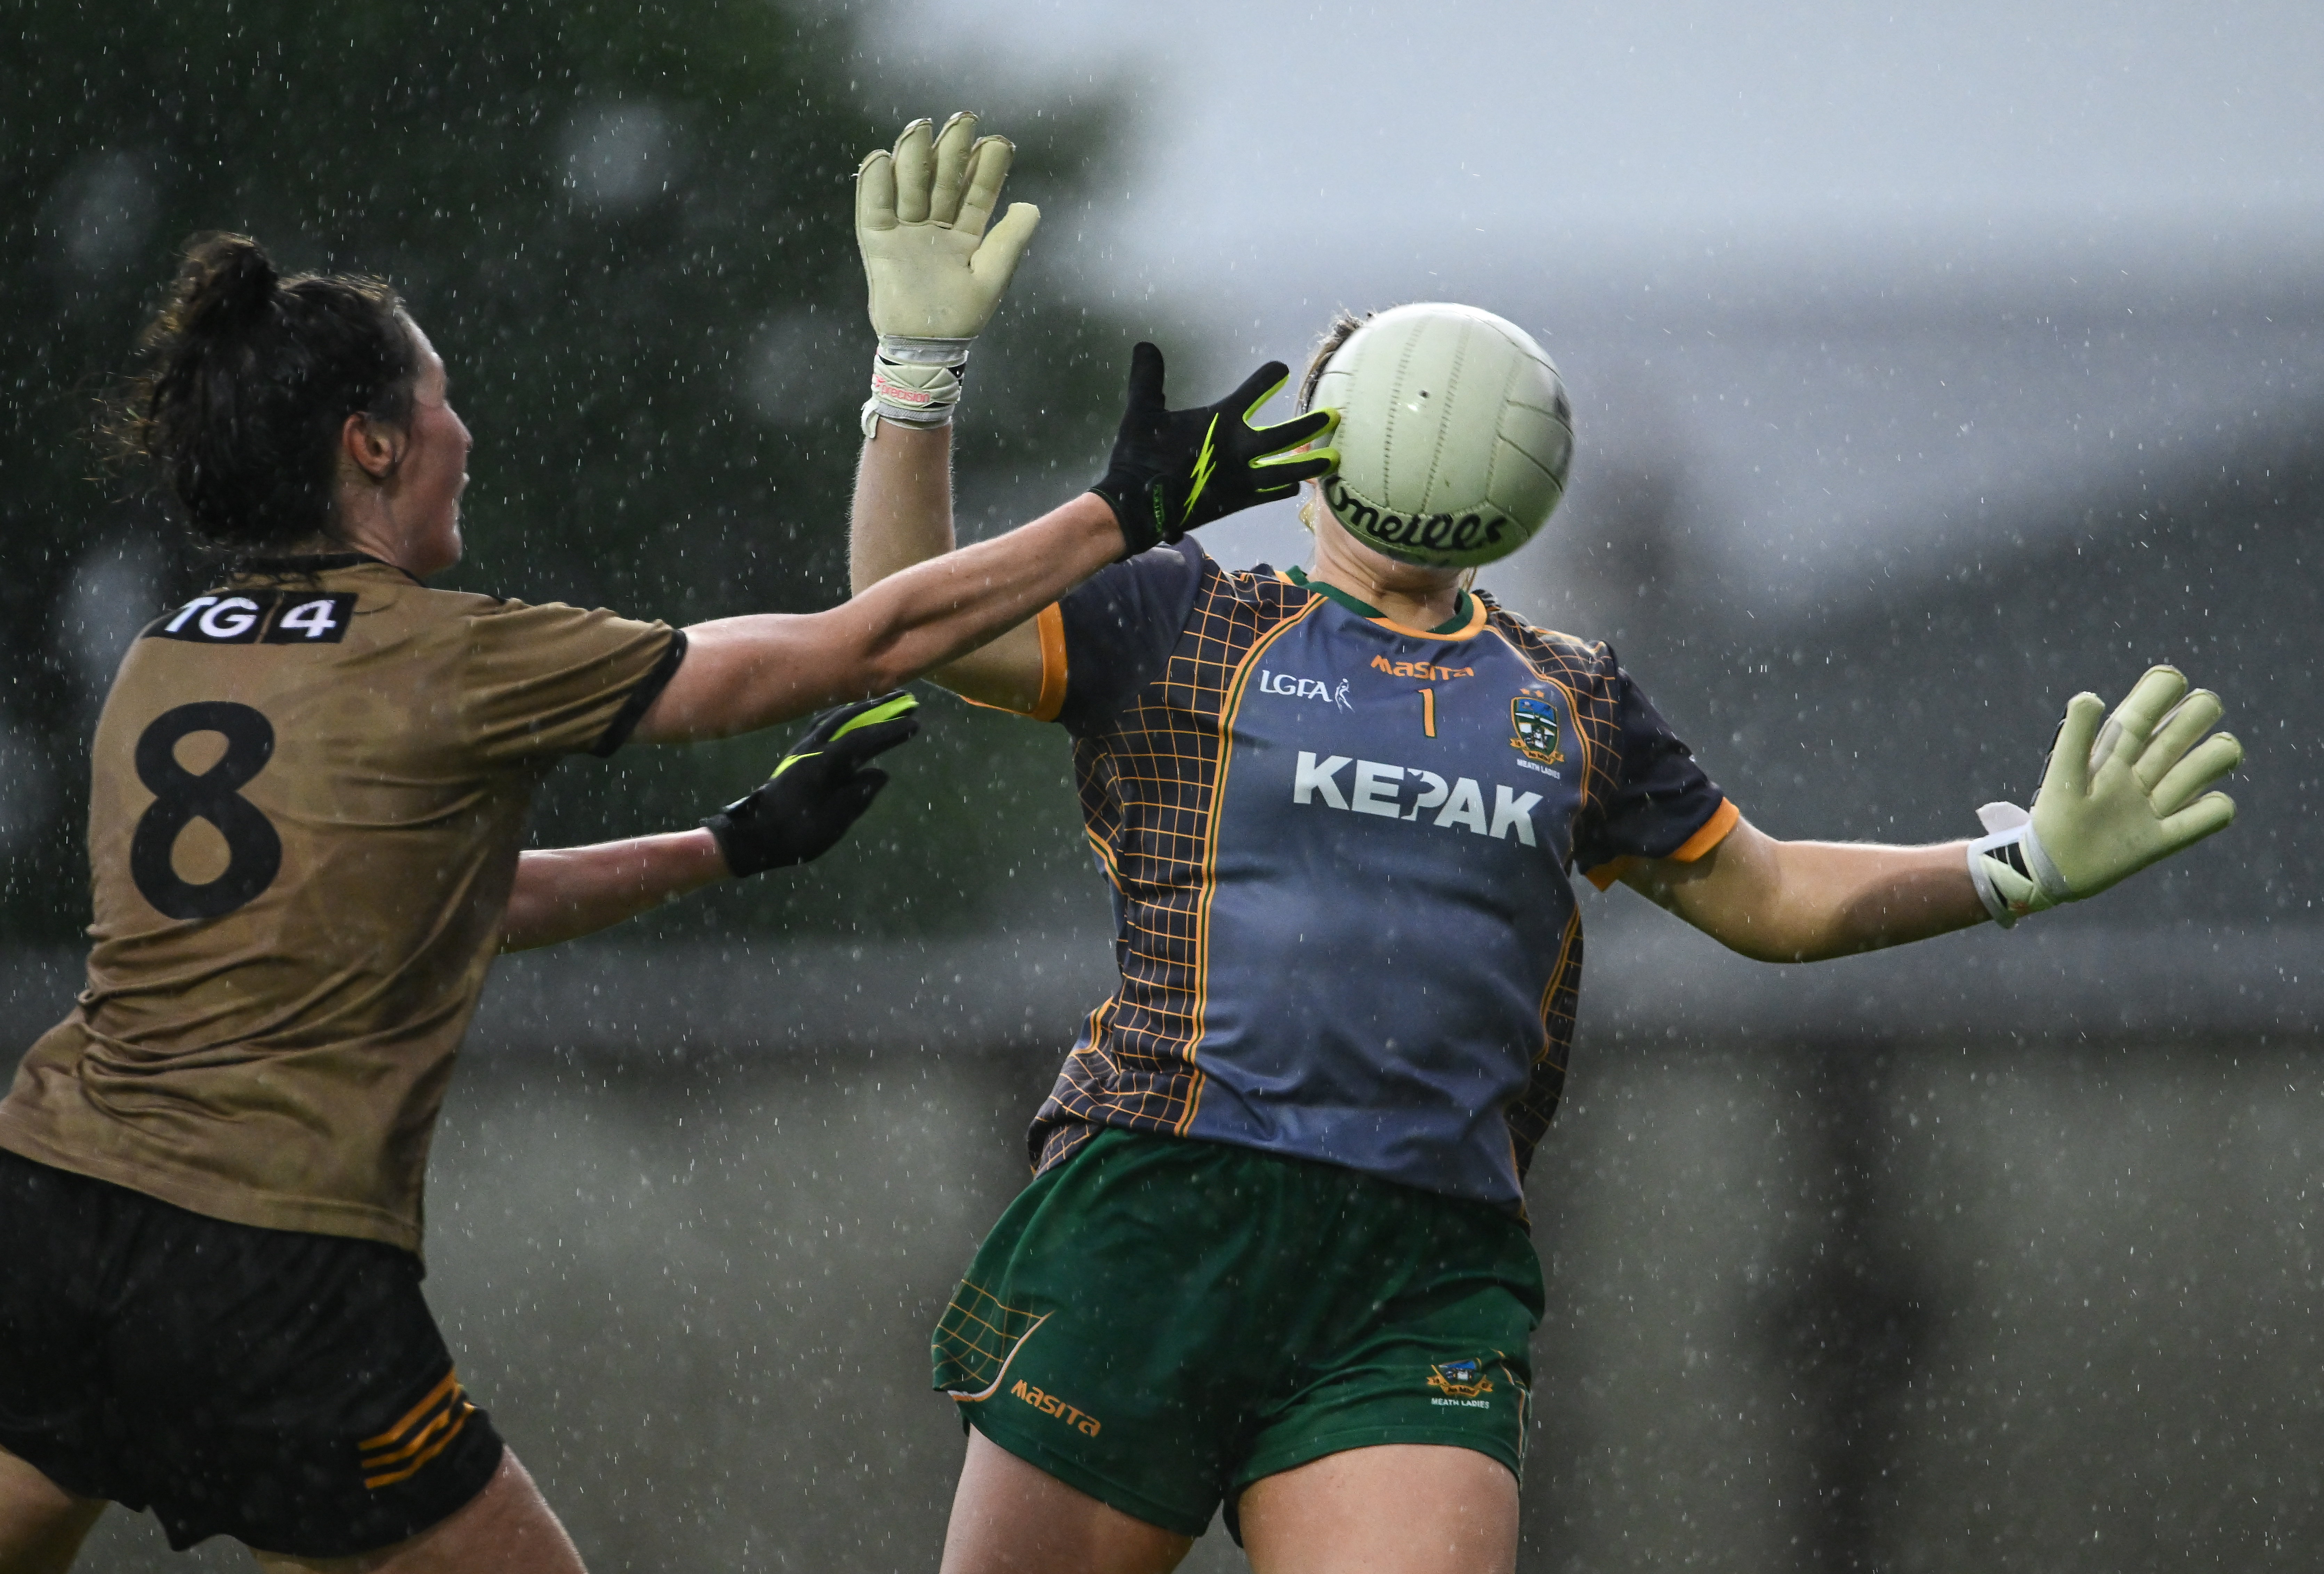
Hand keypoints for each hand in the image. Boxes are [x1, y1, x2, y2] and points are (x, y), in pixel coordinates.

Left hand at [702, 692, 920, 875]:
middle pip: (850, 719)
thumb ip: (859, 795)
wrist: (754, 836)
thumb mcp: (834, 822)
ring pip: (835, 718)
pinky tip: (851, 719)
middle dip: (880, 709)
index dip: (890, 731)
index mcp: (823, 764)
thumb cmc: (795, 834)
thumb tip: (880, 773)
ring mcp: (802, 750)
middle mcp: (812, 749)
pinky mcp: (798, 755)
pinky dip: (843, 716)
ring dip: (861, 709)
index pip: (863, 739)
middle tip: (908, 701)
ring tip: (885, 704)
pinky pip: (824, 725)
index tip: (914, 724)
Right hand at [856, 113, 1040, 340]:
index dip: (987, 168)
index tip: (997, 141)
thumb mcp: (993, 275)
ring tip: (920, 127)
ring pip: (910, 187)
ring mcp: (906, 233)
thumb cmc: (963, 315)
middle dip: (951, 151)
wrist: (925, 345)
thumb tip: (1030, 204)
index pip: (977, 193)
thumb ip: (1011, 239)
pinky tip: (880, 157)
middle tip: (962, 118)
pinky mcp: (878, 242)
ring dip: (914, 157)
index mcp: (966, 235)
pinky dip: (874, 184)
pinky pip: (874, 209)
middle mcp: (935, 228)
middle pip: (943, 181)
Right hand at [1090, 343, 1340, 555]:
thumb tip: (1144, 344)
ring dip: (1311, 463)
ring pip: (1286, 469)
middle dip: (1311, 424)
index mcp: (1219, 421)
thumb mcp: (1142, 411)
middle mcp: (1238, 448)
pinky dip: (1284, 488)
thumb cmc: (1139, 456)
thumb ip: (1148, 378)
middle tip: (1334, 416)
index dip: (1268, 378)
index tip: (1281, 370)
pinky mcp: (1236, 502)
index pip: (1253, 391)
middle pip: (1285, 435)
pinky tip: (1296, 486)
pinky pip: (1269, 494)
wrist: (1137, 505)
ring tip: (1335, 459)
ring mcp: (1241, 478)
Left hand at [1967, 664, 2240, 924]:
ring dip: (2212, 759)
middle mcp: (2141, 771)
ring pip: (2210, 761)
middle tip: (2187, 724)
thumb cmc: (2053, 817)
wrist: (2049, 870)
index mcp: (2114, 751)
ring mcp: (2156, 803)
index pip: (2146, 708)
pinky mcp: (2164, 839)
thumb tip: (2090, 696)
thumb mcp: (2064, 775)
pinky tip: (2199, 810)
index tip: (2171, 681)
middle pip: (2188, 724)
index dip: (2163, 688)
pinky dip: (2216, 809)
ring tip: (2189, 774)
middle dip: (2196, 714)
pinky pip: (2212, 815)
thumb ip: (2075, 737)